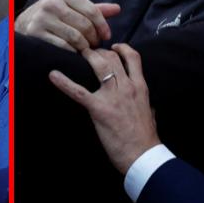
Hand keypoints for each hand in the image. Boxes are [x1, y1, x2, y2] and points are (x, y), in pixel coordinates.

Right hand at [15, 0, 120, 50]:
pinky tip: (75, 53)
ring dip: (85, 47)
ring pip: (75, 38)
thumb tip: (118, 9)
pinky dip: (73, 52)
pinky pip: (63, 47)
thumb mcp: (72, 7)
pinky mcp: (36, 33)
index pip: (92, 10)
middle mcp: (52, 3)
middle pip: (85, 25)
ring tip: (86, 50)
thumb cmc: (54, 15)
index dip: (103, 25)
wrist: (24, 23)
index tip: (107, 36)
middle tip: (95, 45)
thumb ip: (94, 8)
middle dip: (94, 38)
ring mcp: (42, 18)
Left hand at [49, 44, 160, 173]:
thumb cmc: (146, 139)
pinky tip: (53, 75)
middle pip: (111, 57)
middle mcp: (127, 87)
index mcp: (140, 87)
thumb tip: (146, 104)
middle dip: (98, 51)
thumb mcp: (150, 113)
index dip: (121, 48)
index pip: (133, 57)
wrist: (143, 156)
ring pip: (99, 65)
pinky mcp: (99, 108)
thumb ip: (146, 103)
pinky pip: (79, 92)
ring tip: (77, 54)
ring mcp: (112, 96)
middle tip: (88, 52)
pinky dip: (64, 82)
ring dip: (87, 57)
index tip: (113, 47)